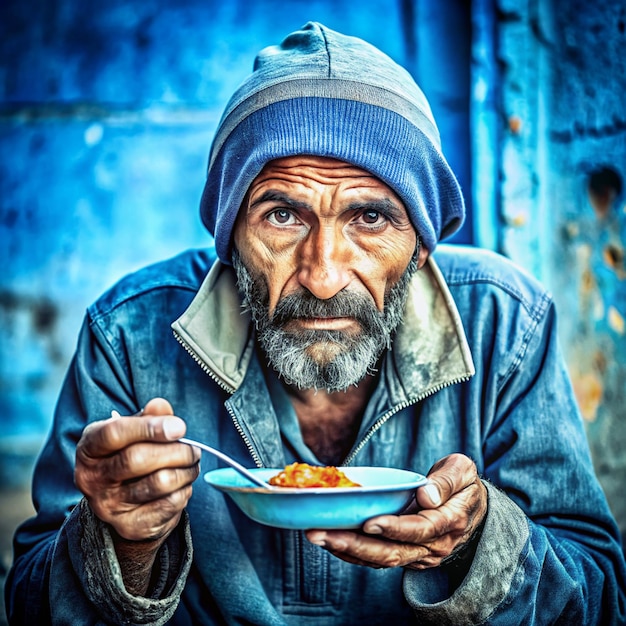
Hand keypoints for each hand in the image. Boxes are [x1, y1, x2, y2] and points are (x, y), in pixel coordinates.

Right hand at [75, 398, 200, 542]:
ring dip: (186, 471)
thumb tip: (160, 406)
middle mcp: (92, 479)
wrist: (122, 505)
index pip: (115, 433)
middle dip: (176, 451)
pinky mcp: (129, 526)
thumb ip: (149, 416)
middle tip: (194, 449)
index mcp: (89, 449)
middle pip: (138, 459)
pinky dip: (184, 491)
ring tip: (191, 464)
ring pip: (159, 482)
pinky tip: (182, 485)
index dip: (150, 428)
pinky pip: (169, 504)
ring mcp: (108, 506)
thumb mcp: (134, 432)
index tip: (180, 427)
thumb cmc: (130, 456)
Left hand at [306, 453, 486, 569]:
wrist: (471, 509)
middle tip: (322, 532)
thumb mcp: (462, 471)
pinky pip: (376, 559)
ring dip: (346, 550)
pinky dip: (352, 552)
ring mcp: (418, 555)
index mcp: (448, 523)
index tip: (369, 522)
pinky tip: (329, 540)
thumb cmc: (463, 484)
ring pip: (380, 559)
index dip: (394, 528)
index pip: (419, 530)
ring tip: (317, 536)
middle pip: (392, 552)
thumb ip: (446, 480)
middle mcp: (433, 546)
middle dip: (355, 544)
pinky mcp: (405, 556)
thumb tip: (426, 495)